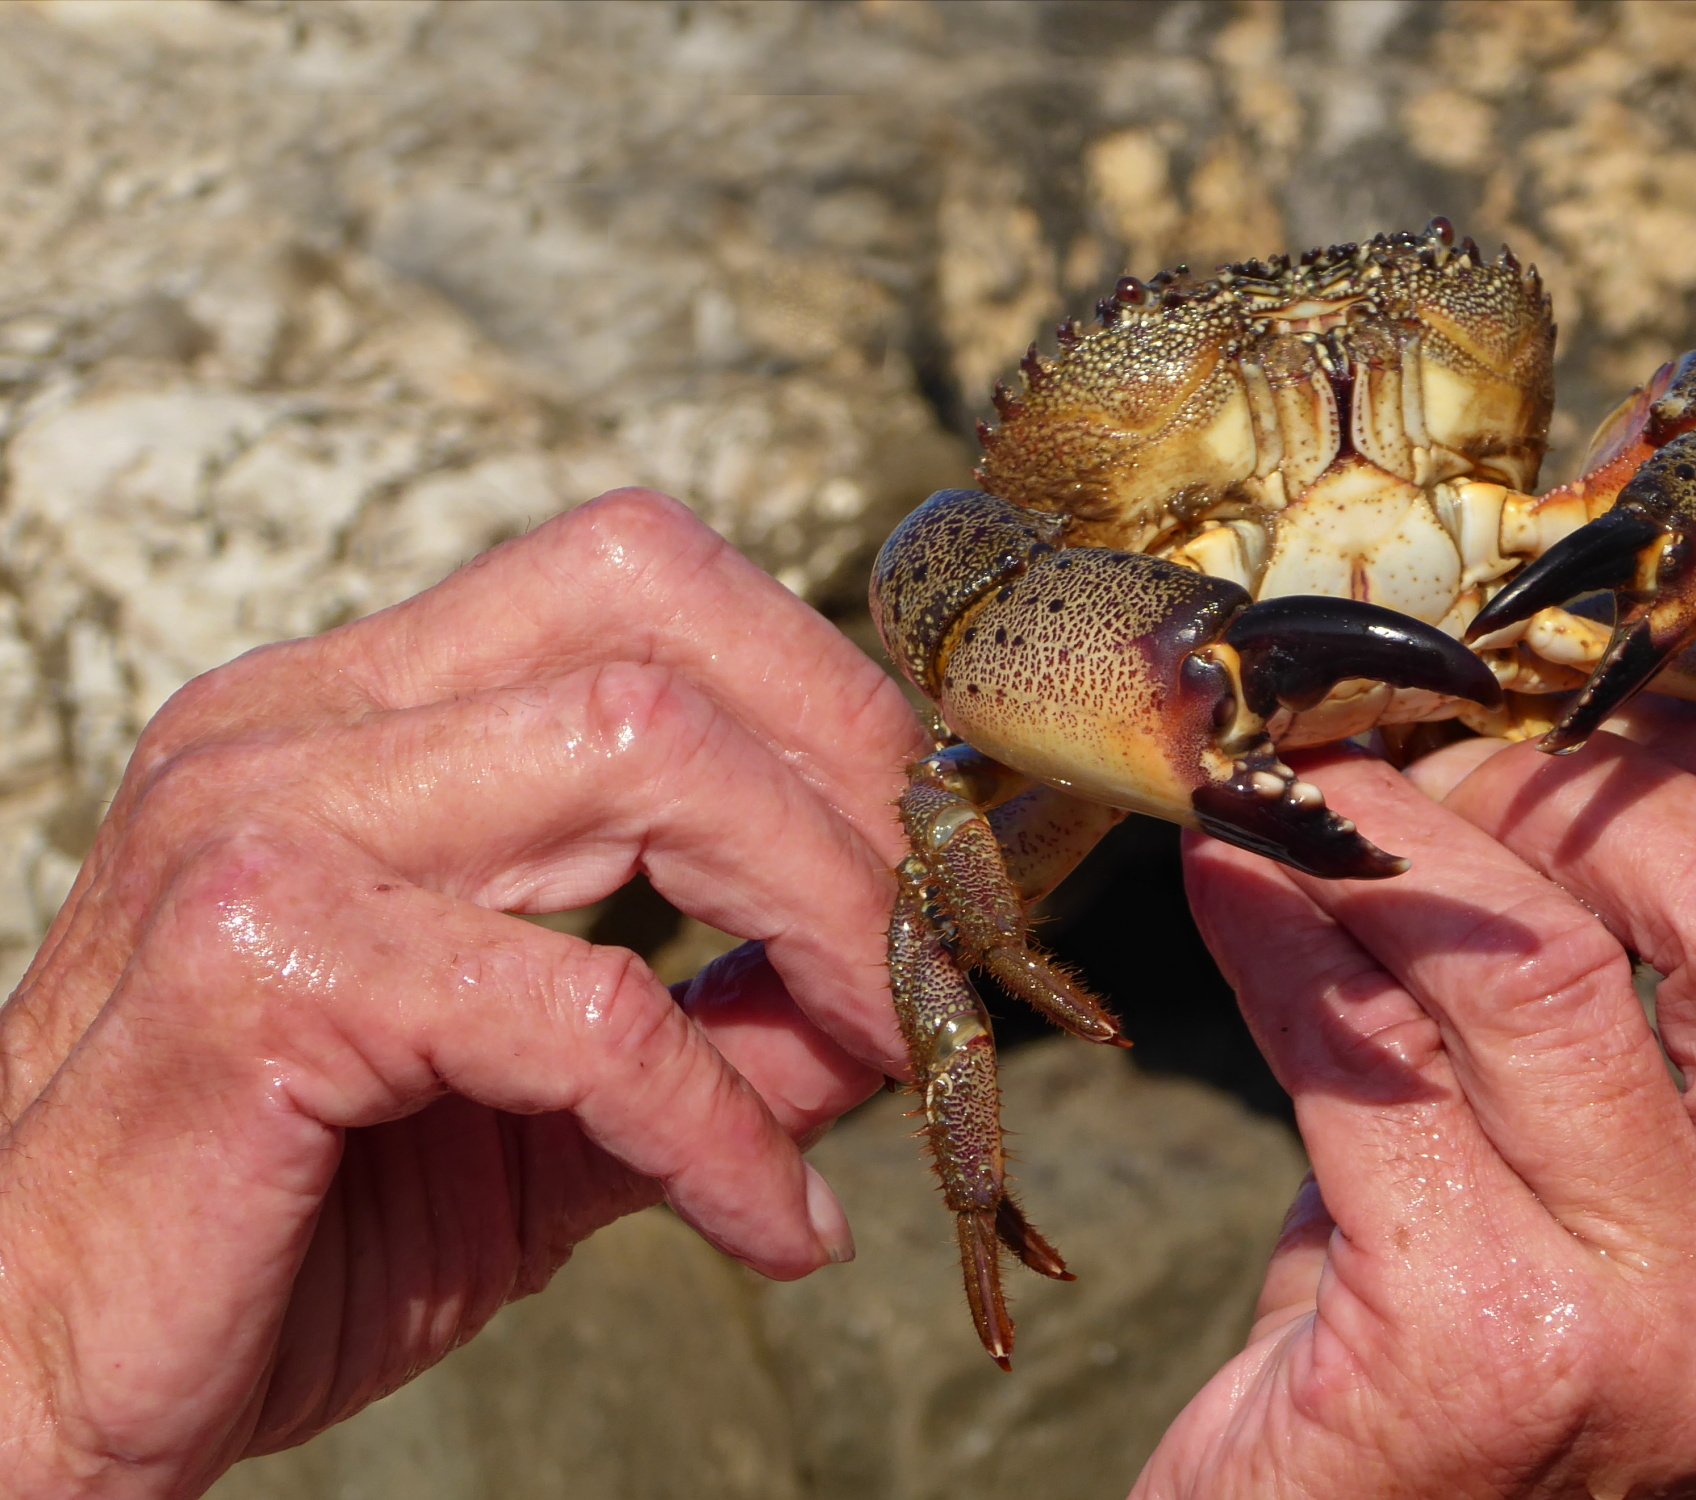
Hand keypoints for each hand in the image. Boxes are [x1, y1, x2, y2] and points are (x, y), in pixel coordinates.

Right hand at [0, 491, 925, 1497]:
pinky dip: (720, 1122)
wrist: (32, 1380)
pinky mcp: (255, 968)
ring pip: (641, 760)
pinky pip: (583, 1007)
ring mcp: (259, 826)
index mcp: (354, 717)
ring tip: (903, 1055)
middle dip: (850, 777)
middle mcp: (295, 728)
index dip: (823, 691)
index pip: (638, 579)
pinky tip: (775, 1228)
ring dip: (824, 919)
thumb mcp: (544, 1114)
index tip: (933, 845)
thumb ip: (715, 1028)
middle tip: (947, 940)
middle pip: (657, 623)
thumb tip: (896, 990)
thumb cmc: (275, 1232)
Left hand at [1146, 705, 1695, 1497]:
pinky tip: (1225, 878)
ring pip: (1543, 965)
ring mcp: (1672, 1335)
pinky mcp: (1481, 1360)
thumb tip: (1527, 751)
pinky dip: (1279, 934)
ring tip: (1304, 793)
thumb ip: (1641, 1028)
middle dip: (1582, 787)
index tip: (1614, 694)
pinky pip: (1366, 1061)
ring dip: (1395, 839)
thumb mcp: (1620, 1208)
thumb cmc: (1480, 1380)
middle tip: (1439, 762)